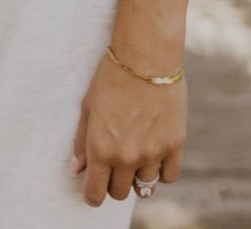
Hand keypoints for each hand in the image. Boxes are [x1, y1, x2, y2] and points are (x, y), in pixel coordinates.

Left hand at [69, 46, 186, 206]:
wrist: (146, 56)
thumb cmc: (111, 76)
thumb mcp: (88, 106)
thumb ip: (81, 141)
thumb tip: (76, 169)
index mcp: (101, 149)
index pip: (95, 194)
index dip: (93, 193)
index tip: (94, 185)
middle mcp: (126, 157)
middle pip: (119, 193)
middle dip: (114, 182)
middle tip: (114, 162)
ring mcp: (152, 153)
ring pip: (144, 187)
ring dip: (137, 176)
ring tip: (135, 153)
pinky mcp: (174, 145)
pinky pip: (168, 176)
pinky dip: (161, 170)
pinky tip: (155, 153)